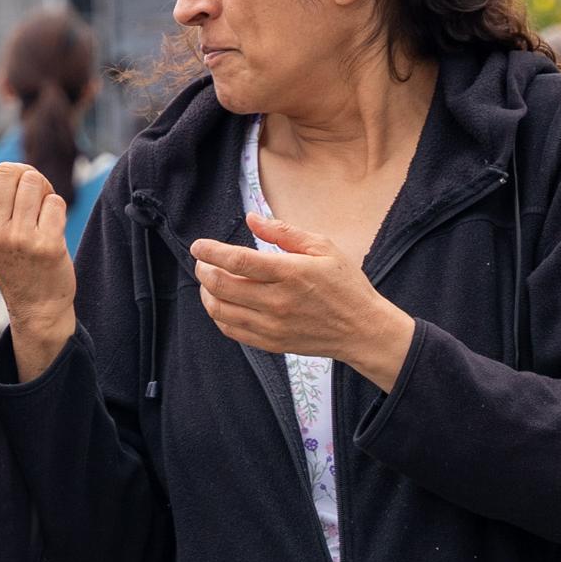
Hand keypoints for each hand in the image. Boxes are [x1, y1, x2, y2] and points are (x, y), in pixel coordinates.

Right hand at [0, 148, 75, 378]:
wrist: (37, 303)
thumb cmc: (9, 260)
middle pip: (8, 170)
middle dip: (23, 177)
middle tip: (25, 200)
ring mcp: (18, 240)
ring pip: (34, 182)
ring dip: (42, 191)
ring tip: (38, 215)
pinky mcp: (46, 246)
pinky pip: (54, 201)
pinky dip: (55, 209)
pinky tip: (50, 230)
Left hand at [190, 213, 415, 392]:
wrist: (362, 330)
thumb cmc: (345, 285)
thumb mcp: (323, 247)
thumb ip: (284, 232)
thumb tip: (251, 218)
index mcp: (290, 273)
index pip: (237, 261)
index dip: (211, 251)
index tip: (198, 246)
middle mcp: (277, 301)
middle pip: (221, 286)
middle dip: (203, 270)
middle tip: (202, 261)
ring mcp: (272, 326)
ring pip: (220, 310)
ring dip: (207, 293)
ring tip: (209, 281)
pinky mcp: (271, 343)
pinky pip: (231, 330)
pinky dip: (219, 315)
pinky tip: (223, 302)